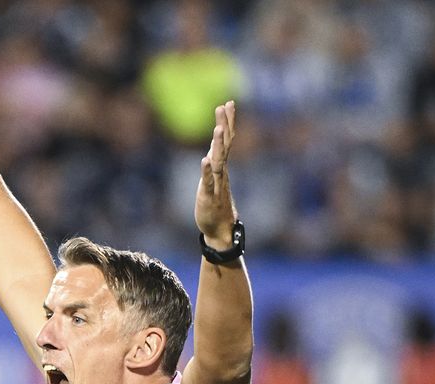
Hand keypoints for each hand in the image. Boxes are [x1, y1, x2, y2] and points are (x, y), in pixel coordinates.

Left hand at [194, 101, 236, 249]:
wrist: (220, 230)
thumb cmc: (216, 204)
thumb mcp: (214, 178)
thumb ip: (215, 161)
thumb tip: (215, 147)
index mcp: (221, 167)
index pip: (227, 140)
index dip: (228, 122)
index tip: (229, 103)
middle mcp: (221, 172)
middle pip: (225, 145)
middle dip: (225, 125)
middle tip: (226, 105)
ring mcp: (217, 184)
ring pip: (219, 162)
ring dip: (218, 145)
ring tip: (218, 128)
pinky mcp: (209, 197)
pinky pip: (209, 182)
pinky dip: (207, 172)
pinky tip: (205, 160)